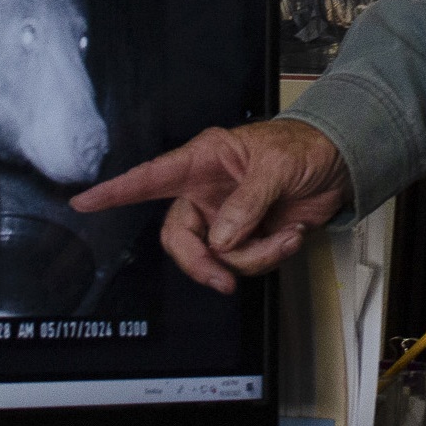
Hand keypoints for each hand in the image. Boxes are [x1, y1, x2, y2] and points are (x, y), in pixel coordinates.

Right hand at [69, 120, 349, 292]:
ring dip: (253, 257)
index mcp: (204, 160)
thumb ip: (247, 202)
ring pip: (216, 258)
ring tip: (284, 235)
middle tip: (222, 278)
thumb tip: (221, 239)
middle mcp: (208, 192)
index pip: (150, 178)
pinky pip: (245, 263)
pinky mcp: (248, 238)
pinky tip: (291, 235)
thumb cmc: (305, 146)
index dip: (115, 191)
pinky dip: (269, 256)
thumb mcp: (277, 166)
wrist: (341, 165)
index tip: (84, 202)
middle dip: (201, 263)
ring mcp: (227, 218)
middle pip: (179, 238)